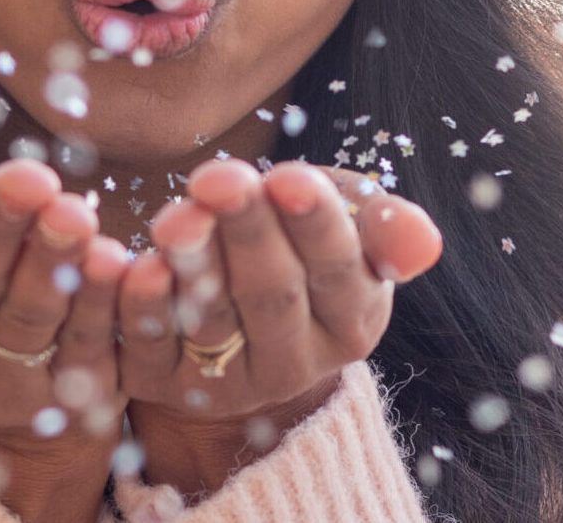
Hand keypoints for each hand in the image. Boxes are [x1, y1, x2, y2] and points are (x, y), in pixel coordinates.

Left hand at [116, 159, 441, 497]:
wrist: (239, 316)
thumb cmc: (299, 242)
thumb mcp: (347, 223)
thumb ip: (384, 226)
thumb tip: (424, 241)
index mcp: (350, 319)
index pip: (338, 270)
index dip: (314, 224)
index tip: (289, 177)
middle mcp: (294, 363)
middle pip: (272, 295)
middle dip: (247, 231)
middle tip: (221, 179)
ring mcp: (228, 382)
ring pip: (212, 321)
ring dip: (193, 263)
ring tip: (177, 215)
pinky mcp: (164, 385)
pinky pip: (152, 349)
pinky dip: (144, 308)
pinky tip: (138, 265)